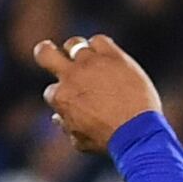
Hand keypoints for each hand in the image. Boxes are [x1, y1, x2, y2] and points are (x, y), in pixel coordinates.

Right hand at [32, 33, 161, 151]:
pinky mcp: (111, 56)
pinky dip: (100, 48)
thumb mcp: (80, 141)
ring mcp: (91, 63)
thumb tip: (58, 117)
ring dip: (78, 51)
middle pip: (45, 52)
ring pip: (74, 44)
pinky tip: (106, 58)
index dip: (63, 97)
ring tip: (88, 60)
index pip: (52, 91)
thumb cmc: (108, 140)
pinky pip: (99, 40)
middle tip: (51, 54)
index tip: (76, 103)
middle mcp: (71, 76)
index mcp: (61, 98)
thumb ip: (66, 127)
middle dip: (45, 52)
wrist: (137, 131)